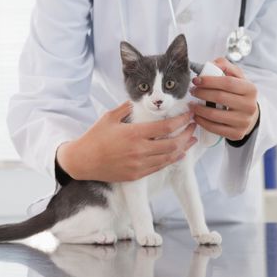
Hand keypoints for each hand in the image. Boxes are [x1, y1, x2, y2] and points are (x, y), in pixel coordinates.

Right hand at [56, 101, 197, 181]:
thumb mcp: (110, 117)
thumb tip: (140, 101)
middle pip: (173, 143)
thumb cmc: (95, 137)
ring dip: (183, 148)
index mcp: (134, 133)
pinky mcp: (136, 175)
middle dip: (187, 134)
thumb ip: (127, 108)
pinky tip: (178, 154)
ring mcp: (139, 165)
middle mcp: (139, 150)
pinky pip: (159, 167)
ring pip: (169, 158)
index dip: (181, 121)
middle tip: (194, 127)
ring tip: (191, 140)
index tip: (189, 115)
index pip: (166, 127)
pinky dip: (172, 160)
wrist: (82, 161)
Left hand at [189, 57, 258, 140]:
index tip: (196, 80)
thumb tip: (212, 64)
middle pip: (220, 98)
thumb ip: (225, 66)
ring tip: (191, 104)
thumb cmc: (238, 93)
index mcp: (250, 89)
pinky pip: (214, 128)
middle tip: (192, 91)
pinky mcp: (237, 134)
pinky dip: (201, 122)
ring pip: (214, 115)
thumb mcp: (236, 77)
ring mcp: (244, 121)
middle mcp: (250, 106)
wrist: (249, 115)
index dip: (209, 81)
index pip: (228, 83)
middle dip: (201, 93)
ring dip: (198, 109)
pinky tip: (196, 116)